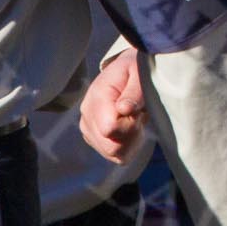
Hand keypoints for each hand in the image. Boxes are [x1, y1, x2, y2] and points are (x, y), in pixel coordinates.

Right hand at [79, 50, 149, 165]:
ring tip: (134, 119)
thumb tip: (123, 109)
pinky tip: (130, 127)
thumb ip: (133, 91)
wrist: (125, 69)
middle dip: (132, 136)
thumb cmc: (134, 69)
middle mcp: (87, 115)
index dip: (130, 125)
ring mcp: (88, 128)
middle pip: (111, 147)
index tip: (138, 111)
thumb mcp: (139, 72)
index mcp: (97, 97)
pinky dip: (127, 146)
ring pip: (113, 154)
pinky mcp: (93, 137)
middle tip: (139, 116)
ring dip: (130, 141)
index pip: (110, 128)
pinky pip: (114, 155)